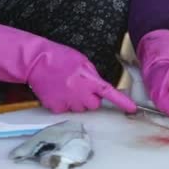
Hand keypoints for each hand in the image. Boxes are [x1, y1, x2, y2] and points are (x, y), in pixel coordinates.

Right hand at [0, 21, 135, 113]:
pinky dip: (63, 103)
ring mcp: (68, 100)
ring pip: (79, 109)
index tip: (132, 109)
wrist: (36, 61)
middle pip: (94, 105)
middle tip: (79, 87)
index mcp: (88, 78)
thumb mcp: (82, 61)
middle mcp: (79, 92)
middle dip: (90, 98)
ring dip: (76, 101)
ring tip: (65, 87)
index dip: (122, 102)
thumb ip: (92, 76)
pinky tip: (57, 92)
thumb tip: (97, 87)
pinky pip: (65, 110)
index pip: (109, 92)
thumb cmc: (59, 58)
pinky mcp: (56, 106)